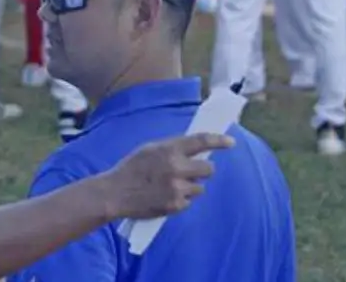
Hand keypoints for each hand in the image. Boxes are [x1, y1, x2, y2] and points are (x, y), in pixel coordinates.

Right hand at [98, 133, 233, 219]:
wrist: (115, 193)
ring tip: (171, 187)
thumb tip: (196, 149)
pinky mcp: (176, 205)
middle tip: (193, 171)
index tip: (230, 142)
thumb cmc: (131, 169)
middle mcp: (176, 168)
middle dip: (203, 170)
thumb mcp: (149, 149)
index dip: (219, 140)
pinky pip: (189, 201)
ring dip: (190, 186)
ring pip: (200, 187)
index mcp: (169, 149)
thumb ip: (172, 148)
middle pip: (208, 169)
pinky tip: (165, 197)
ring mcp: (177, 188)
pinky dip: (181, 199)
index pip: (201, 141)